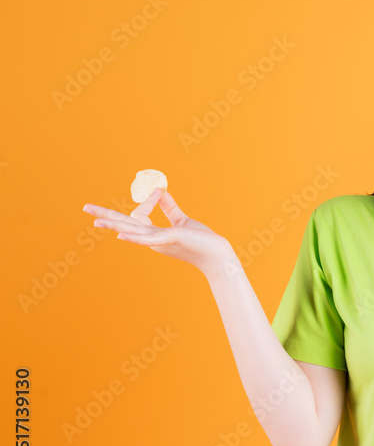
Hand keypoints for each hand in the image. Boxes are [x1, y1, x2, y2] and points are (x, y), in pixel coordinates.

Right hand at [82, 187, 233, 275]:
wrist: (217, 255)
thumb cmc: (201, 240)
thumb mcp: (182, 220)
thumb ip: (170, 207)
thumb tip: (160, 190)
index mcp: (154, 233)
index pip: (138, 216)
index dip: (146, 201)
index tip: (158, 190)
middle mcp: (153, 238)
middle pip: (125, 223)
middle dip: (105, 216)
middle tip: (85, 207)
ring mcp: (160, 241)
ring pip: (132, 231)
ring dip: (114, 225)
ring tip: (96, 222)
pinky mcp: (170, 240)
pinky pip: (149, 239)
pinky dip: (135, 237)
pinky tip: (121, 235)